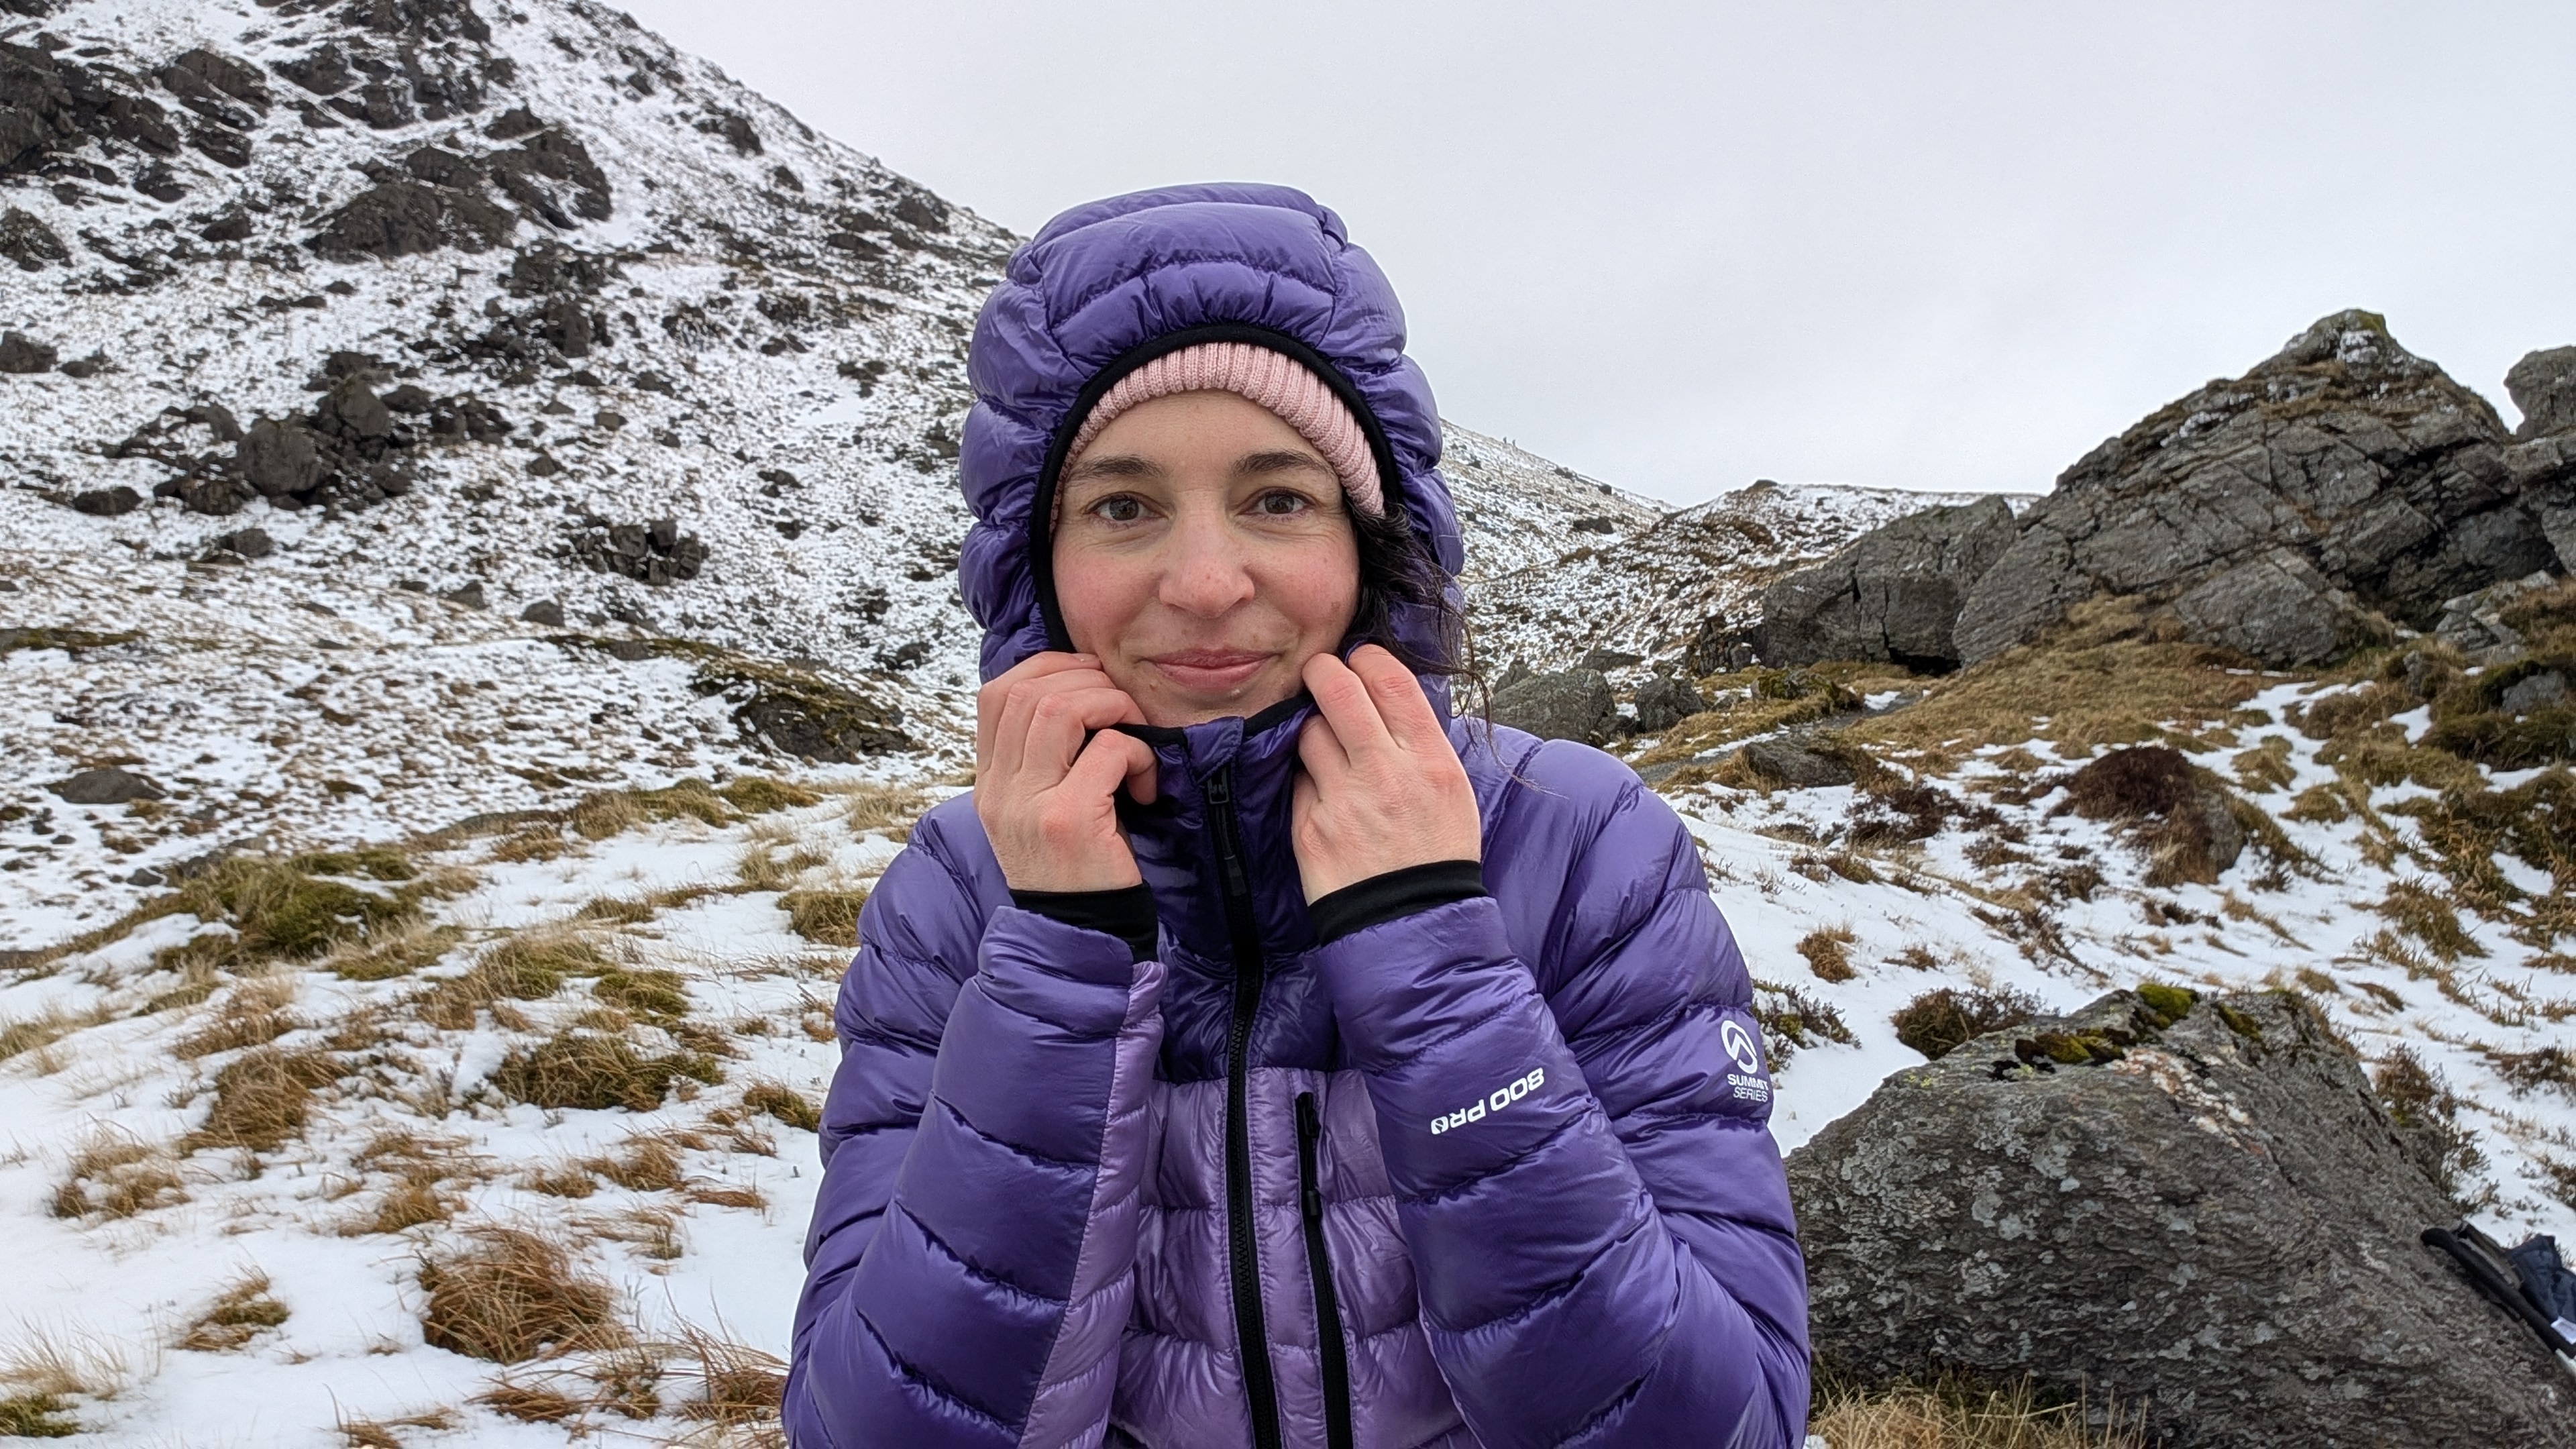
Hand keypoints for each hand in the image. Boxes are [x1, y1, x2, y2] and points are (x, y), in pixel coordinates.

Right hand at [974, 652, 1159, 893]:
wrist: (1081, 938)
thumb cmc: (1078, 869)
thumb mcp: (1043, 812)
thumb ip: (1044, 761)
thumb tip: (1080, 692)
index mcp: (990, 784)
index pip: (995, 693)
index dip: (1046, 668)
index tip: (1089, 679)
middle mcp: (1000, 791)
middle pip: (1030, 691)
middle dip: (1089, 683)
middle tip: (1123, 710)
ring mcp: (1030, 804)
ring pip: (1063, 708)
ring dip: (1112, 707)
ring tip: (1134, 736)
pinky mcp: (1070, 820)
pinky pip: (1109, 749)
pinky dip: (1138, 754)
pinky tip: (1145, 786)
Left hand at [1290, 644, 1480, 901]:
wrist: (1412, 921)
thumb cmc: (1437, 852)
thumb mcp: (1451, 788)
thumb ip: (1418, 741)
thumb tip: (1384, 696)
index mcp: (1427, 760)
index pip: (1388, 679)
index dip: (1366, 658)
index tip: (1358, 660)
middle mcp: (1383, 773)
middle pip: (1336, 690)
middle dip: (1322, 672)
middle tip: (1319, 674)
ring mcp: (1341, 800)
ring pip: (1308, 732)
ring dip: (1314, 731)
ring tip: (1329, 749)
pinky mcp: (1308, 827)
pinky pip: (1298, 780)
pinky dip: (1307, 779)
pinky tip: (1325, 795)